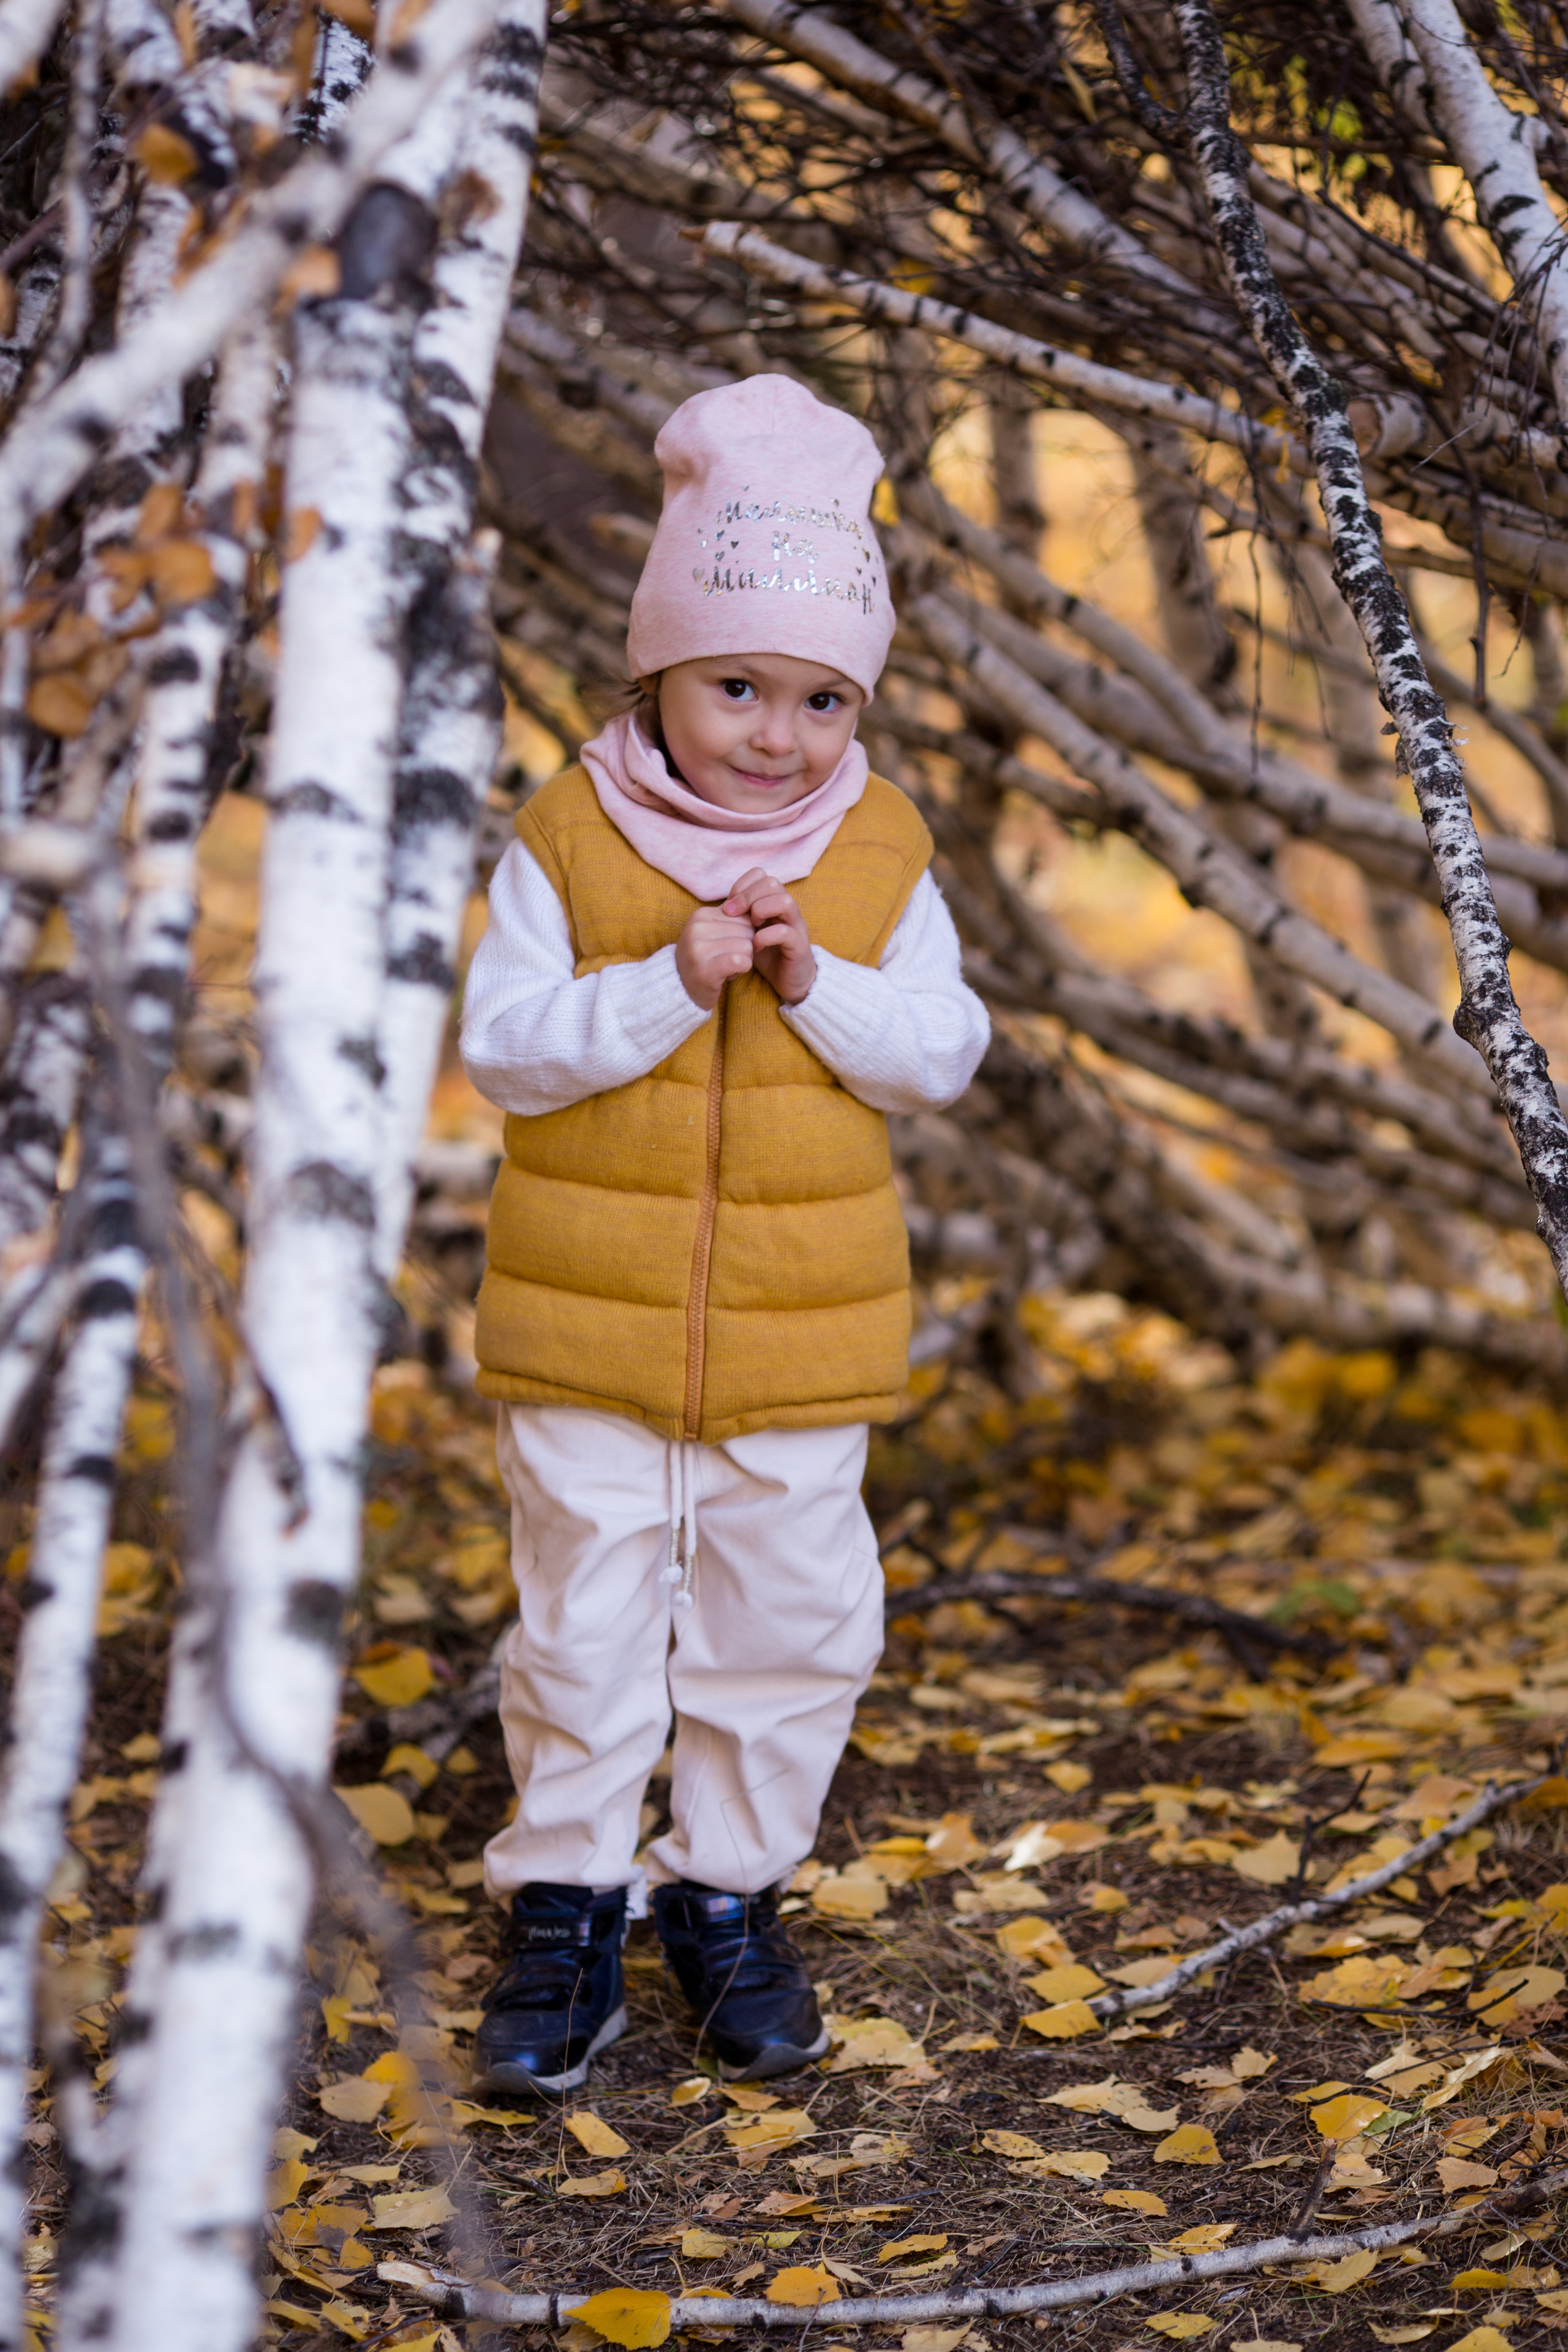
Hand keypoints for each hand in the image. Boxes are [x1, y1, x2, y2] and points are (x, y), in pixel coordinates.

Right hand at [677, 905, 754, 1009]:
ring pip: (747, 947)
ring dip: (744, 960)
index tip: (727, 945)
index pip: (744, 917)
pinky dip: (742, 969)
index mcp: (700, 915)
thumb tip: (754, 901)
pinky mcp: (705, 970)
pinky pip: (741, 961)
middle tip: (728, 959)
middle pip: (748, 931)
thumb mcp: (714, 931)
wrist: (682, 987)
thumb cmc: (705, 958)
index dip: (744, 934)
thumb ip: (732, 916)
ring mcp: (698, 950)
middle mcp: (697, 929)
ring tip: (727, 966)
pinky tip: (729, 974)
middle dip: (745, 948)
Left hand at [722, 867, 816, 1003]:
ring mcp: (796, 925)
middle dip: (748, 896)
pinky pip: (785, 932)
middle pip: (772, 883)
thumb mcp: (748, 931)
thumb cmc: (767, 954)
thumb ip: (739, 917)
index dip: (742, 886)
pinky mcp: (799, 945)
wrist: (788, 981)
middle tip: (733, 914)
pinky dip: (766, 936)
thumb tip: (721, 906)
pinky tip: (755, 945)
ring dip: (761, 911)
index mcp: (773, 901)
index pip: (760, 875)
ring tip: (750, 926)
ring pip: (785, 902)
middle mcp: (787, 909)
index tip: (728, 906)